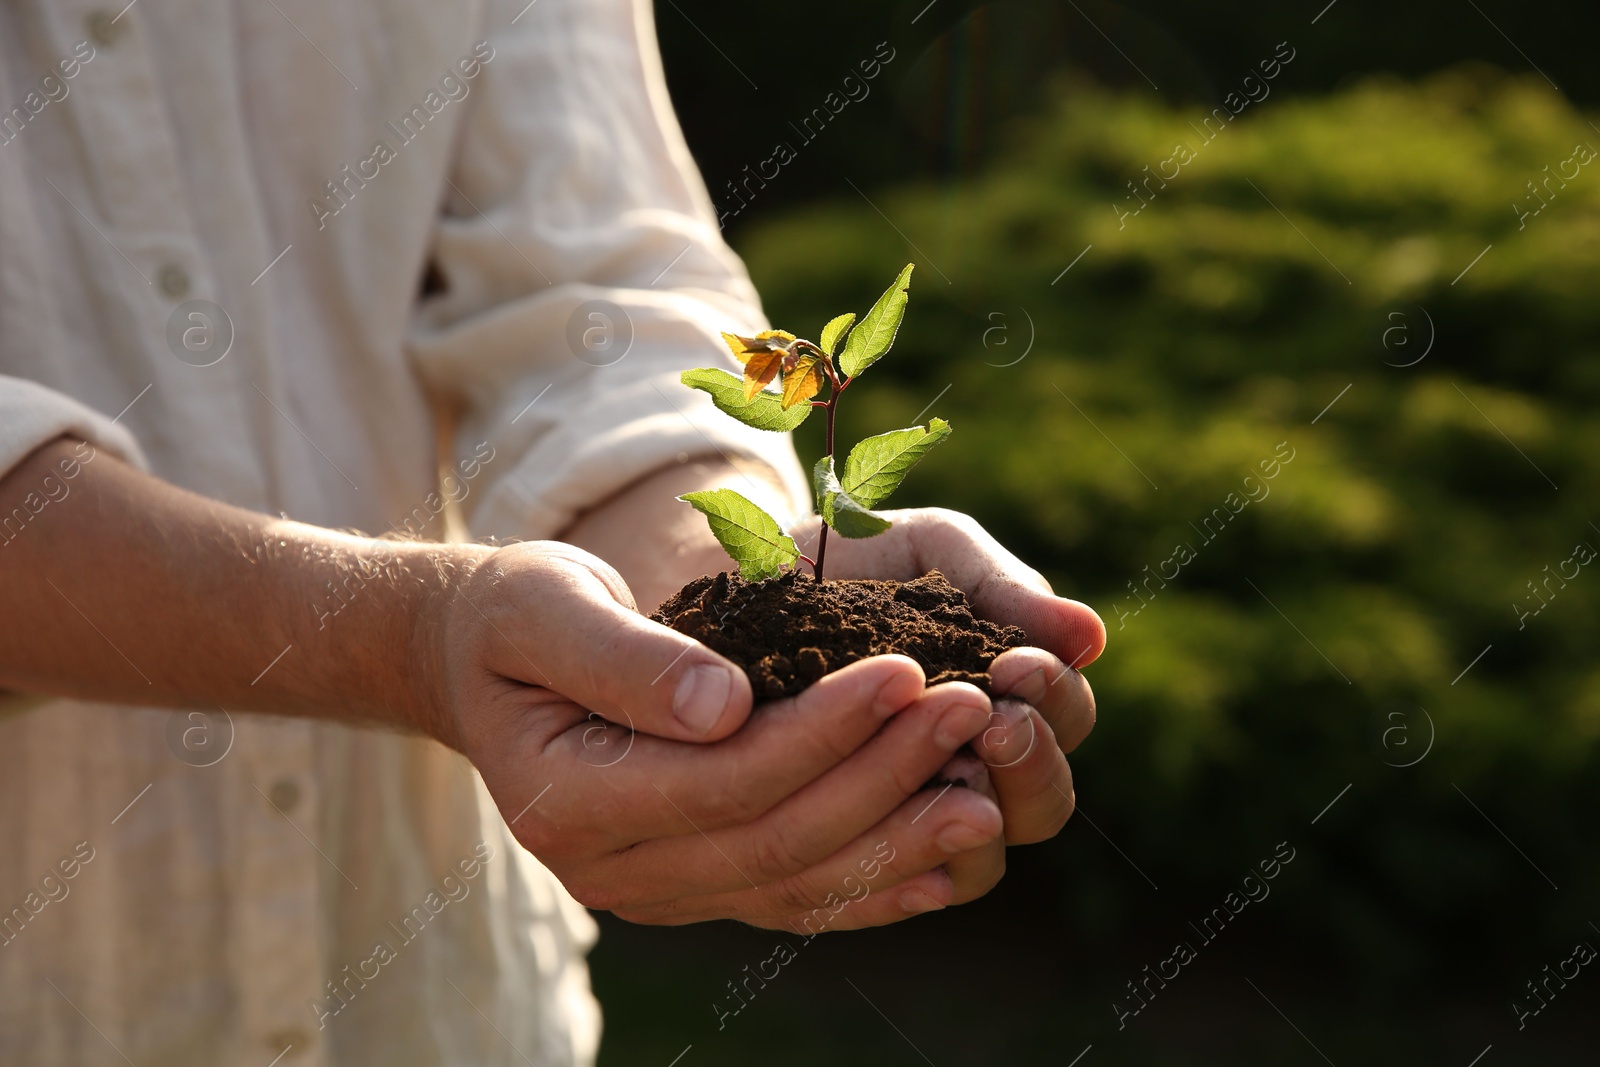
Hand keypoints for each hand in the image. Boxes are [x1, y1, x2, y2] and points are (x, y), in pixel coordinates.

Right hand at [431, 540, 1011, 928]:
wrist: (483, 666)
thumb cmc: (516, 617)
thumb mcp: (546, 604)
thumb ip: (625, 656)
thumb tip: (724, 704)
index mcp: (569, 801)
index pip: (724, 778)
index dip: (823, 732)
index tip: (908, 670)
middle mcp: (613, 868)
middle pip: (773, 838)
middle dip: (883, 776)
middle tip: (973, 710)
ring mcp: (656, 888)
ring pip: (795, 880)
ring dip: (898, 840)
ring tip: (987, 794)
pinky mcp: (694, 885)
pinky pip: (793, 898)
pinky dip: (872, 885)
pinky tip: (945, 862)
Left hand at [792, 507, 1105, 898]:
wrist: (748, 578)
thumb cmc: (854, 559)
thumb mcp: (933, 551)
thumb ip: (1007, 589)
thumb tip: (1091, 635)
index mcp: (1011, 696)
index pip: (1068, 720)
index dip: (1055, 698)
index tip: (1015, 663)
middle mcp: (977, 766)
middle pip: (1042, 803)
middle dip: (1028, 762)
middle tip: (992, 719)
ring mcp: (919, 812)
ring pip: (981, 856)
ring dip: (973, 815)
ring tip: (946, 764)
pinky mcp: (855, 847)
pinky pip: (898, 885)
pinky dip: (907, 864)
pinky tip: (893, 828)